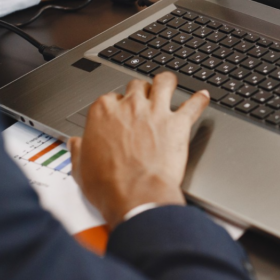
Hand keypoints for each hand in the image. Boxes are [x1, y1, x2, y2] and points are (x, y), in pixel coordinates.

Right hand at [67, 73, 209, 227]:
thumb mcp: (81, 169)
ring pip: (164, 82)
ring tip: (170, 84)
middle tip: (144, 101)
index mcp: (103, 113)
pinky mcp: (177, 124)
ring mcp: (155, 112)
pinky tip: (203, 97)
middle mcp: (130, 107)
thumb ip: (79, 150)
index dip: (117, 106)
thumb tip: (76, 144)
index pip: (110, 98)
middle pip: (137, 86)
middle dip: (141, 92)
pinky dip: (200, 99)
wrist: (136, 197)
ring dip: (167, 82)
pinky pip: (193, 104)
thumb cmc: (109, 186)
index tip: (120, 114)